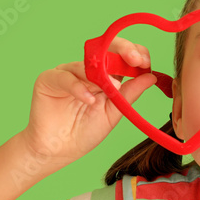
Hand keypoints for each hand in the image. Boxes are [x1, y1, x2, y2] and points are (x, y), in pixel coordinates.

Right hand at [20, 37, 157, 163]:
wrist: (59, 150)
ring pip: (86, 63)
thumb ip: (130, 94)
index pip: (121, 55)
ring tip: (109, 91)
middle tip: (135, 59)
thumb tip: (151, 76)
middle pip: (106, 48)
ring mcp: (67, 72)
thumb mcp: (114, 112)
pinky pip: (66, 76)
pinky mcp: (49, 79)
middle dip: (123, 50)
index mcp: (105, 76)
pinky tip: (89, 99)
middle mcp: (86, 70)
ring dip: (101, 76)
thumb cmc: (84, 132)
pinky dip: (79, 87)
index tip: (145, 63)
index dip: (135, 54)